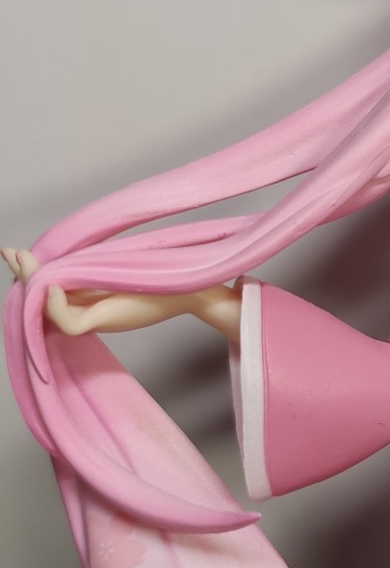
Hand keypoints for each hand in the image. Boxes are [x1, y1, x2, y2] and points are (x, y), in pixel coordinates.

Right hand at [3, 247, 240, 338]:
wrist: (192, 288)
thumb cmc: (160, 275)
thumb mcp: (114, 264)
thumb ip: (85, 261)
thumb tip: (61, 244)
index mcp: (87, 300)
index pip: (47, 291)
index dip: (28, 276)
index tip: (15, 254)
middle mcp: (86, 312)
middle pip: (41, 302)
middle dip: (24, 278)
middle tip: (12, 253)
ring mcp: (95, 318)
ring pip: (48, 313)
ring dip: (34, 288)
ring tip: (27, 262)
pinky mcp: (107, 320)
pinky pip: (69, 322)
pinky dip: (57, 306)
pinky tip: (54, 286)